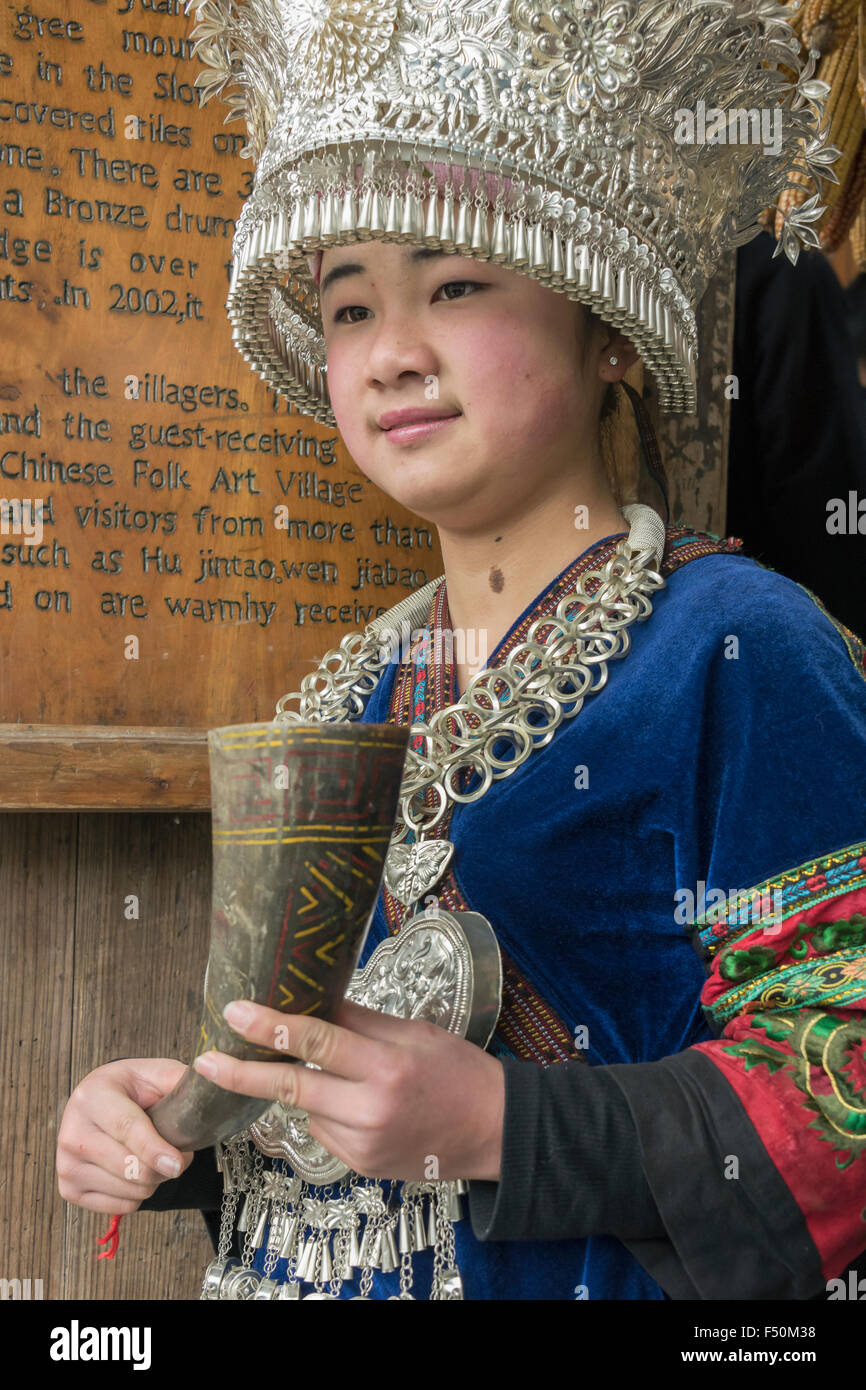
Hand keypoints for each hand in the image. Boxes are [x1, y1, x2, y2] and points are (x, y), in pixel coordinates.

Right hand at [56, 1059, 194, 1213]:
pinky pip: (121, 1206)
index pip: (126, 1129)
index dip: (154, 1149)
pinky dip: (138, 1193)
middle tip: (175, 1150)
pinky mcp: (68, 1190)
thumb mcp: (157, 1074)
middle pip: (129, 1167)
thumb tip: (208, 1088)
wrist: (99, 1103)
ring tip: (152, 1156)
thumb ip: (180, 1082)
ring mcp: (66, 1165)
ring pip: (130, 1190)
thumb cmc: (133, 1089)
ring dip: (154, 1179)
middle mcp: (72, 1133)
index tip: (177, 1163)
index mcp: (92, 1097)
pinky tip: (133, 1170)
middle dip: (164, 1165)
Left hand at [192, 998, 504, 1182]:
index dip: (269, 1026)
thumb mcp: (414, 1033)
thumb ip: (359, 1022)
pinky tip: (357, 1104)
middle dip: (242, 1073)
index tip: (234, 1012)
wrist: (495, 1132)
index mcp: (387, 1066)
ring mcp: (363, 1144)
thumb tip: (310, 1002)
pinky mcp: (360, 1167)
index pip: (316, 1041)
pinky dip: (326, 1113)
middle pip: (291, 1088)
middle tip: (205, 1059)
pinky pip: (323, 1132)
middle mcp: (370, 1110)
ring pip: (305, 1110)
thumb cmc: (459, 1073)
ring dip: (302, 1088)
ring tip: (338, 1076)